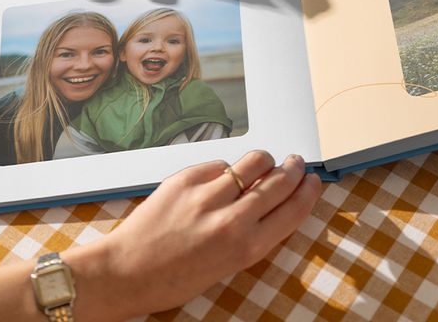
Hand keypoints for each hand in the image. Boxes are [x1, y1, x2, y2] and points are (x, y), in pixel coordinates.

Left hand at [67, 151, 321, 319]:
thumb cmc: (173, 278)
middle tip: (296, 162)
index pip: (292, 210)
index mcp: (246, 248)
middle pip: (278, 182)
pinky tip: (219, 179)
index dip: (307, 192)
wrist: (124, 272)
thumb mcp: (226, 266)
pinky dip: (224, 169)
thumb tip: (272, 198)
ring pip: (253, 162)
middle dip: (293, 168)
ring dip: (263, 161)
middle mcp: (232, 221)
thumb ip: (252, 234)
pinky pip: (219, 164)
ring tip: (262, 163)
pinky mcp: (185, 179)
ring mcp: (207, 197)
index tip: (313, 180)